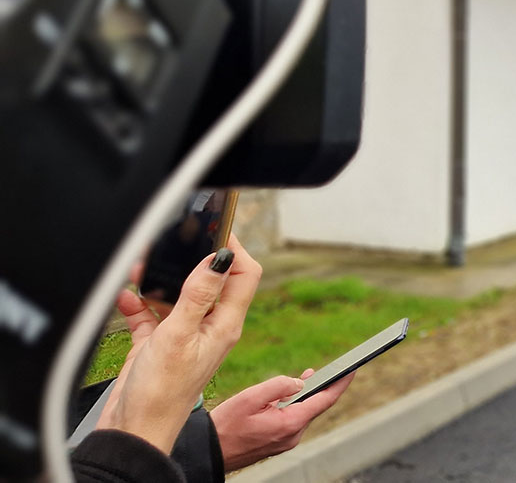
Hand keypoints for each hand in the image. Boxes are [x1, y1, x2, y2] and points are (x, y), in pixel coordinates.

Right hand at [98, 234, 260, 453]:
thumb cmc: (161, 392)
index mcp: (225, 324)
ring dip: (159, 280)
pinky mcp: (158, 343)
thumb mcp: (180, 335)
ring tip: (139, 270)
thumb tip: (222, 257)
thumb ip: (199, 295)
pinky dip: (138, 302)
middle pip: (210, 279)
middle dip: (189, 259)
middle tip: (168, 245)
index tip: (216, 228)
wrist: (134, 431)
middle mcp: (209, 327)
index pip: (245, 275)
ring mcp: (184, 334)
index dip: (235, 248)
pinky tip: (126, 298)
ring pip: (177, 293)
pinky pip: (151, 313)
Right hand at [210, 368, 355, 470]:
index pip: (325, 400)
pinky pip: (294, 420)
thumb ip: (278, 386)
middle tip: (331, 368)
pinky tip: (291, 395)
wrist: (210, 451)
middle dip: (323, 386)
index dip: (341, 383)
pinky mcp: (279, 442)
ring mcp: (287, 440)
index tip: (353, 369)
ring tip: (308, 377)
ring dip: (306, 395)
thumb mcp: (250, 398)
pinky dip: (296, 405)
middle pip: (316, 406)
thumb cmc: (225, 426)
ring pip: (304, 412)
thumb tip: (300, 382)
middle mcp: (293, 434)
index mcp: (290, 423)